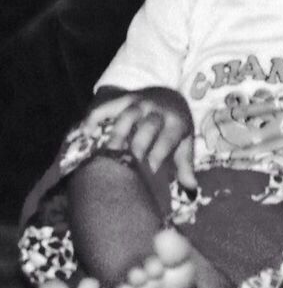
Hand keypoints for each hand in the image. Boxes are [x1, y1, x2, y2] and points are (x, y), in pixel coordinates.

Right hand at [80, 87, 195, 189]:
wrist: (170, 96)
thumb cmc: (176, 126)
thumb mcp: (184, 142)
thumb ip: (185, 165)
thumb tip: (191, 191)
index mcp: (176, 122)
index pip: (167, 139)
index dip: (158, 155)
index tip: (150, 171)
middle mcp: (158, 110)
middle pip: (147, 127)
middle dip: (137, 146)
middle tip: (127, 165)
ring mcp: (140, 103)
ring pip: (127, 116)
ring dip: (118, 134)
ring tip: (107, 153)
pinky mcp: (123, 99)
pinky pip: (107, 106)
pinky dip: (96, 117)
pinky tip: (86, 132)